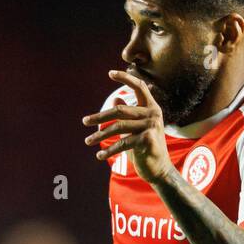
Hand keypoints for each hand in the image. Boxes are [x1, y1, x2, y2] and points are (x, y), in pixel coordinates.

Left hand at [83, 70, 173, 184]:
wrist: (159, 170)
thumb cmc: (145, 149)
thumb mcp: (135, 129)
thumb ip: (127, 114)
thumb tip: (116, 98)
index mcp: (152, 107)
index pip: (139, 87)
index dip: (125, 78)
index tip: (110, 73)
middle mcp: (153, 114)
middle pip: (120, 110)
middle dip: (100, 117)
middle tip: (84, 121)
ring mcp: (151, 126)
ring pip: (119, 127)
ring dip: (100, 135)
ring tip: (88, 141)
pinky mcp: (147, 140)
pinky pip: (123, 143)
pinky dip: (109, 150)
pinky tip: (99, 156)